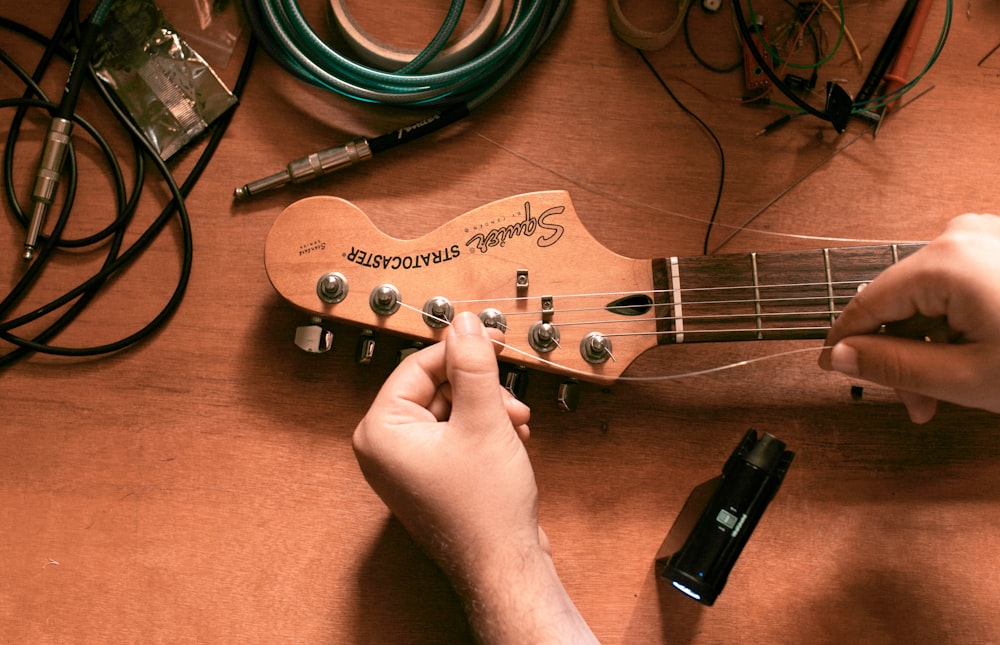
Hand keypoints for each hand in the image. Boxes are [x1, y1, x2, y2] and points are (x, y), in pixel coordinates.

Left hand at [353, 312, 597, 643]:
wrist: (503, 568)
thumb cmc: (483, 510)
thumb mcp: (484, 419)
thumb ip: (473, 364)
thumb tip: (464, 324)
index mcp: (380, 431)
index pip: (418, 365)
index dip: (460, 350)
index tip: (492, 340)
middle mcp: (385, 448)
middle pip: (434, 387)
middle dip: (479, 388)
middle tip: (509, 395)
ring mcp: (405, 466)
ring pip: (449, 410)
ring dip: (487, 409)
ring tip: (516, 424)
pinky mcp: (429, 478)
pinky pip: (453, 435)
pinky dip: (484, 430)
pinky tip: (511, 439)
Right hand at [820, 213, 999, 422]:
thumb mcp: (966, 377)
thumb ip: (892, 367)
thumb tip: (838, 357)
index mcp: (946, 260)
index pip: (867, 303)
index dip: (845, 343)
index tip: (831, 370)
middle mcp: (961, 235)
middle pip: (900, 301)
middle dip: (901, 356)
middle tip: (917, 406)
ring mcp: (987, 237)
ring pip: (929, 298)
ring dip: (929, 345)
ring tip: (948, 392)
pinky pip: (958, 287)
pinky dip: (955, 325)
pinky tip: (971, 359)